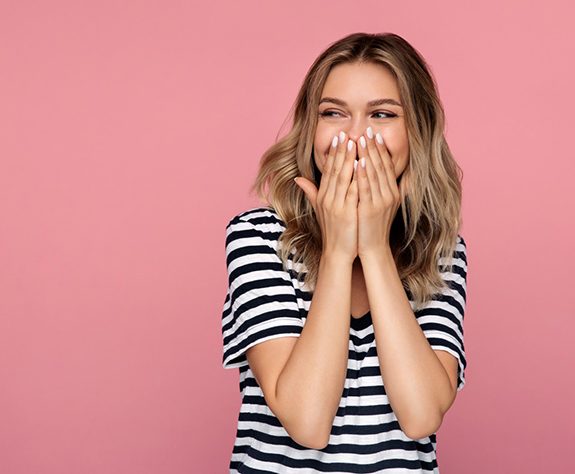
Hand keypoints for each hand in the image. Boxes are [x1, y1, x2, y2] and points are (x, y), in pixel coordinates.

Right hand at [294, 131, 359, 262]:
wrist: (337, 252)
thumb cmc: (333, 231)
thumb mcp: (320, 210)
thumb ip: (311, 192)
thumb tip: (297, 178)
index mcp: (322, 196)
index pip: (328, 170)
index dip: (333, 153)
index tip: (338, 137)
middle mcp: (327, 199)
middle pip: (334, 170)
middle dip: (340, 151)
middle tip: (346, 133)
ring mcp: (336, 205)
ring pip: (343, 177)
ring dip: (348, 158)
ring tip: (355, 142)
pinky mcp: (346, 212)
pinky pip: (351, 190)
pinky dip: (356, 177)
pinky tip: (362, 164)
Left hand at [355, 126, 400, 258]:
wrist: (372, 247)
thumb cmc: (373, 226)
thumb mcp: (381, 205)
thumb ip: (381, 188)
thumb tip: (381, 174)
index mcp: (392, 192)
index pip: (386, 166)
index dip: (380, 149)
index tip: (374, 134)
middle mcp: (390, 194)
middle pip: (382, 166)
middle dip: (374, 147)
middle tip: (368, 129)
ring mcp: (381, 201)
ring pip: (375, 173)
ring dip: (368, 155)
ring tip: (362, 139)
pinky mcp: (371, 209)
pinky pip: (366, 188)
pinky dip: (363, 174)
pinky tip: (359, 161)